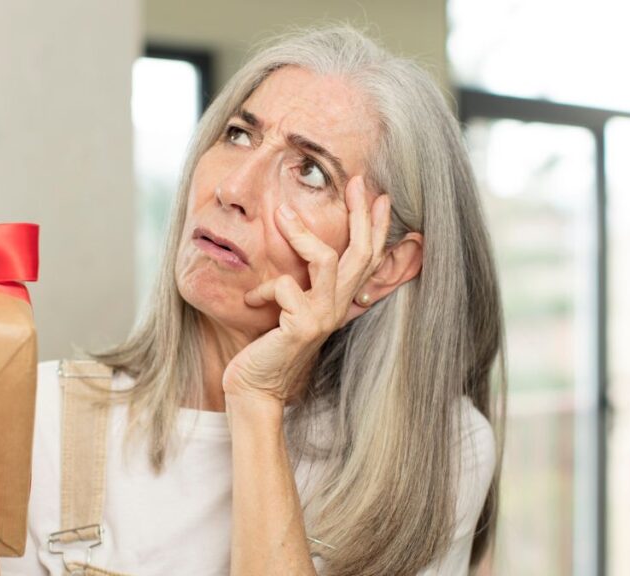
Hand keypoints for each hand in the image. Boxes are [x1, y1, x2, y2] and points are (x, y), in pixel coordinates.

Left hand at [224, 175, 390, 406]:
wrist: (254, 388)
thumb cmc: (266, 348)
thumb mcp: (288, 309)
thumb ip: (299, 283)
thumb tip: (291, 241)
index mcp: (338, 302)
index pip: (366, 259)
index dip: (376, 227)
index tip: (379, 195)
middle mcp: (338, 308)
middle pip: (361, 253)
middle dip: (361, 214)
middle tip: (359, 182)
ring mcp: (323, 317)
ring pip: (325, 260)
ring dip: (302, 234)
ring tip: (280, 214)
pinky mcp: (303, 326)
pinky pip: (284, 286)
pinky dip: (263, 289)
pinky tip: (250, 301)